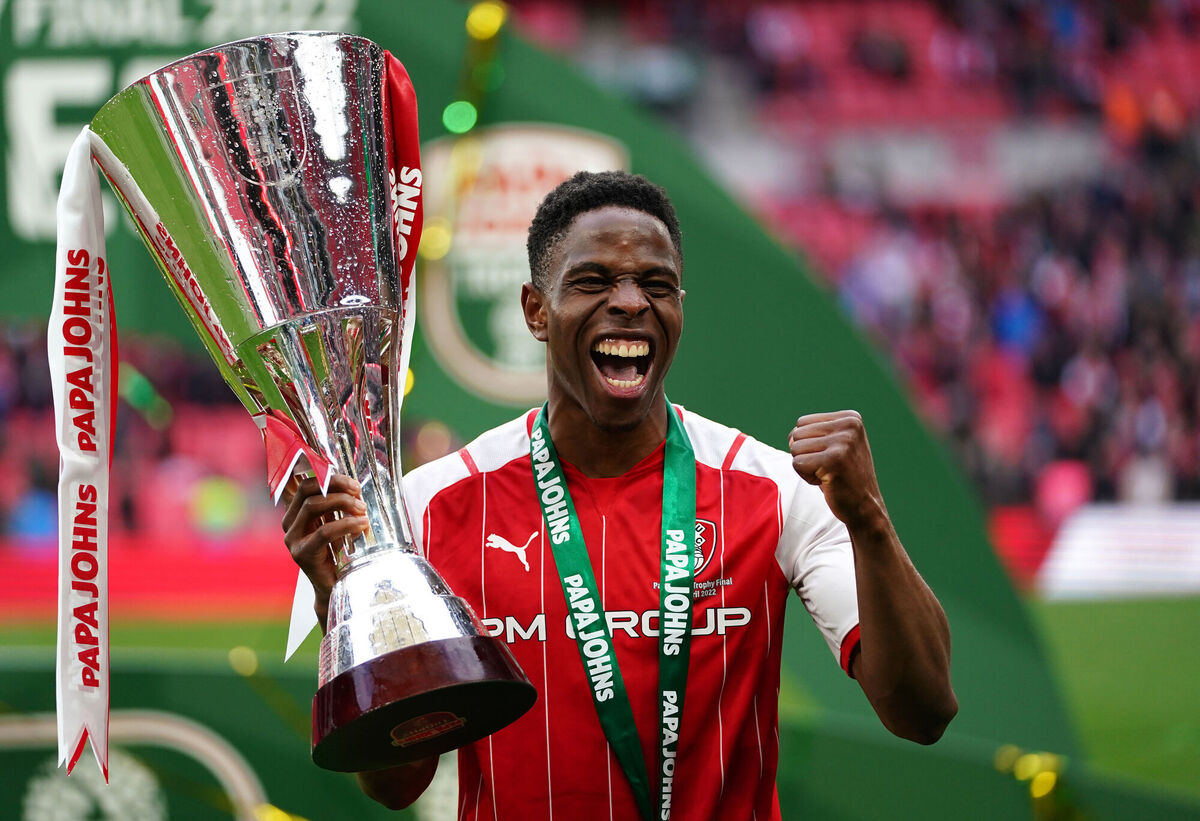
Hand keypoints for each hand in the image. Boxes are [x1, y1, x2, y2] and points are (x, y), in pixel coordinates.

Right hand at [281, 474, 368, 629]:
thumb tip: (356, 486)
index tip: (352, 482)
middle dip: (337, 487)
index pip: (306, 484)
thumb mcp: (338, 524)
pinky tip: (361, 524)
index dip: (328, 477)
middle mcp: (289, 524)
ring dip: (343, 503)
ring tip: (363, 510)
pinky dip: (346, 524)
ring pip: (313, 506)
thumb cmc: (339, 553)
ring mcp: (293, 539)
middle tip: (359, 493)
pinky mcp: (302, 554)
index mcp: (296, 513)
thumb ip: (339, 507)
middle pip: (308, 491)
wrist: (336, 587)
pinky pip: (324, 531)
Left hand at [788, 410, 886, 530]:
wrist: (865, 507)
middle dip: (806, 455)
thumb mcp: (836, 445)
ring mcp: (843, 442)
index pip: (802, 422)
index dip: (808, 444)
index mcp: (851, 418)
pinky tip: (827, 482)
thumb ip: (814, 432)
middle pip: (797, 434)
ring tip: (828, 474)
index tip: (831, 457)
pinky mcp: (834, 460)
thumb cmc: (844, 476)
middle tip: (829, 468)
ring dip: (806, 467)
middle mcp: (850, 425)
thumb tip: (791, 436)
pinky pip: (797, 463)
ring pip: (795, 448)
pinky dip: (807, 477)